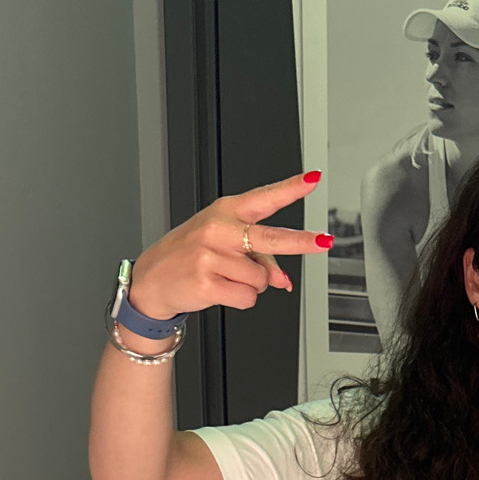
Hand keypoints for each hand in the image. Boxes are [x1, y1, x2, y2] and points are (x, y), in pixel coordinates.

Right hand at [127, 170, 332, 318]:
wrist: (153, 278)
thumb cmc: (190, 255)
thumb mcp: (223, 245)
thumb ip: (259, 259)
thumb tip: (283, 281)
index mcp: (226, 211)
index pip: (264, 198)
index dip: (290, 189)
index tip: (313, 179)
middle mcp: (220, 229)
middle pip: (270, 238)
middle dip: (300, 242)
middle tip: (325, 241)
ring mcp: (212, 255)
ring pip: (261, 279)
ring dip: (251, 285)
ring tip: (225, 276)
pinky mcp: (207, 281)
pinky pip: (248, 298)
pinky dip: (241, 300)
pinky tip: (219, 289)